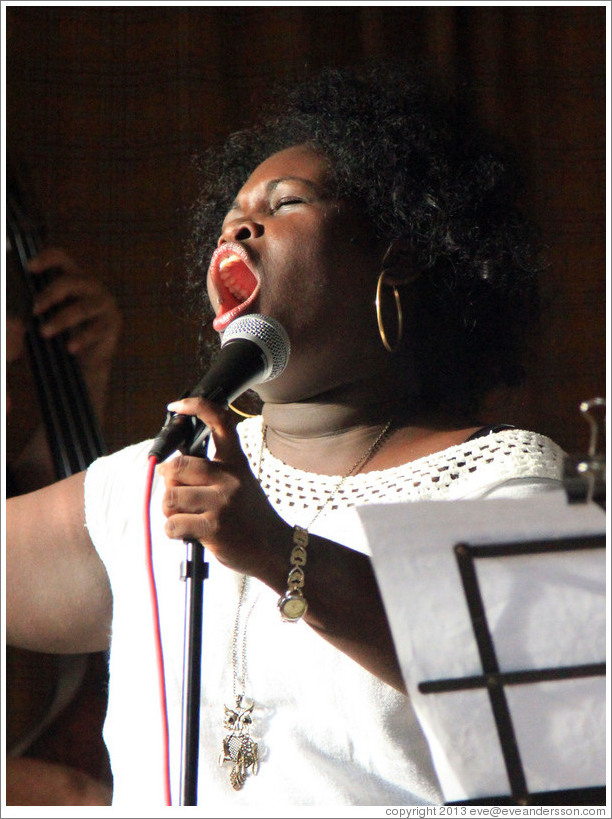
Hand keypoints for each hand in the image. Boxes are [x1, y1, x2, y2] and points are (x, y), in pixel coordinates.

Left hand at [29, 248, 121, 375]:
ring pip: (82, 308)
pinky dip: (81, 339)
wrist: (87, 360)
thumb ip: (35, 306)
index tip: (29, 268)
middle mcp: (91, 286)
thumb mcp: (47, 316)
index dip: (46, 259)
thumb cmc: (62, 333)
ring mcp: (104, 304)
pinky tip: (70, 348)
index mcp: (72, 278)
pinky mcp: (112, 322)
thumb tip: (13, 309)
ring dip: (61, 320)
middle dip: (50, 294)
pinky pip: (96, 329)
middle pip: (70, 281)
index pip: (60, 258)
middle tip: (34, 310)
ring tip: (44, 333)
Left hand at [158, 399, 288, 581]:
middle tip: (177, 492)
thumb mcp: (240, 483)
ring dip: (170, 510)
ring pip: (170, 497)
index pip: (219, 422)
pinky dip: (173, 531)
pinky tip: (189, 533)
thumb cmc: (250, 516)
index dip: (195, 407)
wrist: (275, 548)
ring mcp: (221, 502)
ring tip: (185, 516)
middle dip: (168, 482)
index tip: (177, 406)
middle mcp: (229, 477)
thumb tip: (169, 469)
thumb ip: (211, 472)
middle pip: (177, 467)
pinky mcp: (213, 527)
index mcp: (235, 462)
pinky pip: (172, 524)